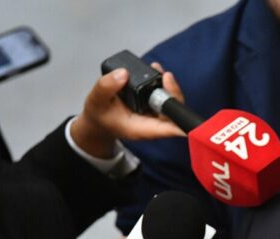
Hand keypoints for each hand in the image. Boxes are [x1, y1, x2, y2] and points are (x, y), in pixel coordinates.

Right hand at [70, 63, 185, 157]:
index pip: (168, 128)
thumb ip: (107, 87)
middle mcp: (152, 123)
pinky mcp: (152, 105)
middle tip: (165, 76)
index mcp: (142, 129)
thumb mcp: (96, 100)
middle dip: (172, 92)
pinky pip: (162, 95)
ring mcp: (153, 114)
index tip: (183, 109)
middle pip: (173, 111)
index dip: (179, 120)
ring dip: (167, 86)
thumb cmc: (99, 115)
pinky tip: (155, 71)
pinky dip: (161, 83)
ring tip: (157, 69)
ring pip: (170, 101)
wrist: (97, 118)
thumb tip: (123, 74)